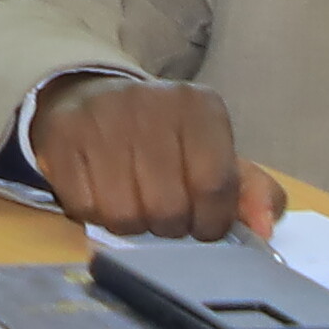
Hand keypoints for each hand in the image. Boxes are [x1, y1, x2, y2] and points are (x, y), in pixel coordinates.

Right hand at [26, 76, 278, 239]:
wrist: (93, 98)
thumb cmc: (166, 140)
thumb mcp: (215, 156)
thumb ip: (251, 193)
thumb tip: (265, 230)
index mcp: (199, 106)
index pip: (215, 186)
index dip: (212, 222)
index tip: (204, 225)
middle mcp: (151, 102)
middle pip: (168, 208)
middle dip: (170, 227)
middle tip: (166, 214)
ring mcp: (102, 116)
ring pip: (124, 215)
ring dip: (133, 225)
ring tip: (135, 204)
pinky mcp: (63, 134)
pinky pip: (85, 208)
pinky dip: (96, 215)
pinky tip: (103, 192)